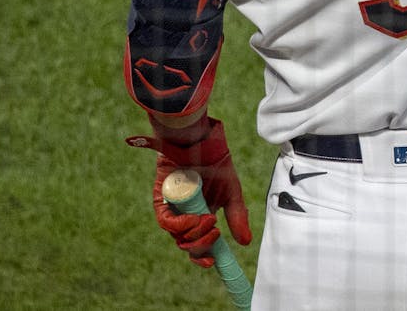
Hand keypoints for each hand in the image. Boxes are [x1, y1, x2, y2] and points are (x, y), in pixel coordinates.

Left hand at [128, 117, 251, 266]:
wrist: (203, 144)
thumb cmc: (217, 165)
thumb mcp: (232, 193)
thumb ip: (237, 217)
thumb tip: (245, 243)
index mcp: (202, 217)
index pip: (199, 244)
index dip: (204, 256)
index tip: (213, 263)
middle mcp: (185, 217)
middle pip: (188, 245)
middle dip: (202, 245)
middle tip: (216, 233)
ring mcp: (172, 210)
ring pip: (178, 236)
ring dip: (195, 234)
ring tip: (209, 219)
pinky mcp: (161, 202)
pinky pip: (167, 223)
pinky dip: (181, 225)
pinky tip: (195, 219)